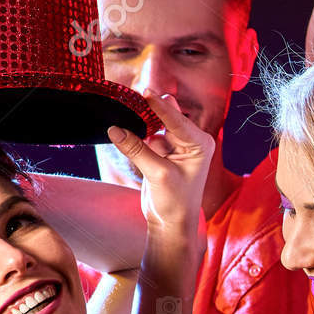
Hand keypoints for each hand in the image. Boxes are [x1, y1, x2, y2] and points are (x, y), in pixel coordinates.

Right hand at [105, 92, 211, 266]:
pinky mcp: (161, 150)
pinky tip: (121, 126)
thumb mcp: (157, 174)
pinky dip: (135, 131)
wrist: (171, 223)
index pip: (177, 119)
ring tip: (121, 109)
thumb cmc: (175, 202)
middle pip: (166, 115)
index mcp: (200, 144)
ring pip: (153, 123)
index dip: (159, 105)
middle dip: (148, 108)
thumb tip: (114, 129)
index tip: (145, 91)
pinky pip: (145, 134)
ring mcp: (175, 144)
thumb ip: (137, 150)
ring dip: (139, 118)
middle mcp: (190, 140)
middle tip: (128, 96)